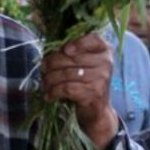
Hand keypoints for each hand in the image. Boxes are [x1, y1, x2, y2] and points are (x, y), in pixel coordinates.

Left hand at [41, 33, 117, 149]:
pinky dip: (54, 92)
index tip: (65, 50)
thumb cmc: (86, 82)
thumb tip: (49, 50)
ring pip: (67, 73)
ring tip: (44, 83)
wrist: (97, 109)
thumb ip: (73, 53)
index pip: (93, 39)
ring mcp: (101, 78)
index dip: (77, 43)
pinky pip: (67, 88)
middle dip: (52, 63)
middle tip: (43, 69)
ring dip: (50, 79)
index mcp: (104, 50)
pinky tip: (49, 95)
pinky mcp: (94, 93)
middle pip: (73, 57)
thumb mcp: (84, 64)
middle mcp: (106, 62)